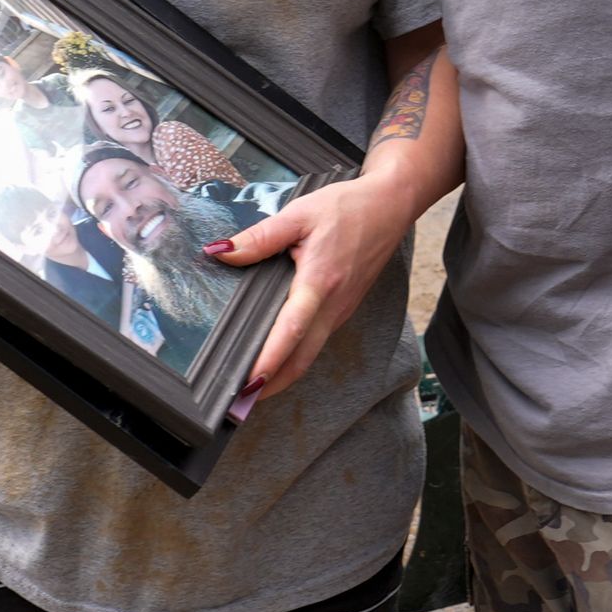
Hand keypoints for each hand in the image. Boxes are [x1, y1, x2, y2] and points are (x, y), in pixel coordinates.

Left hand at [208, 171, 418, 409]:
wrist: (390, 206)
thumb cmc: (347, 208)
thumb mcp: (298, 214)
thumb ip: (259, 237)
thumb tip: (221, 252)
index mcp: (319, 283)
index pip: (290, 332)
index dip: (268, 362)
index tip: (247, 385)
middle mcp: (333, 306)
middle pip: (301, 360)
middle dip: (271, 387)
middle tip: (239, 405)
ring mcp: (340, 311)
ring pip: (309, 355)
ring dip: (282, 376)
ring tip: (252, 390)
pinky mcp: (343, 310)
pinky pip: (317, 342)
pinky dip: (295, 358)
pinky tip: (277, 358)